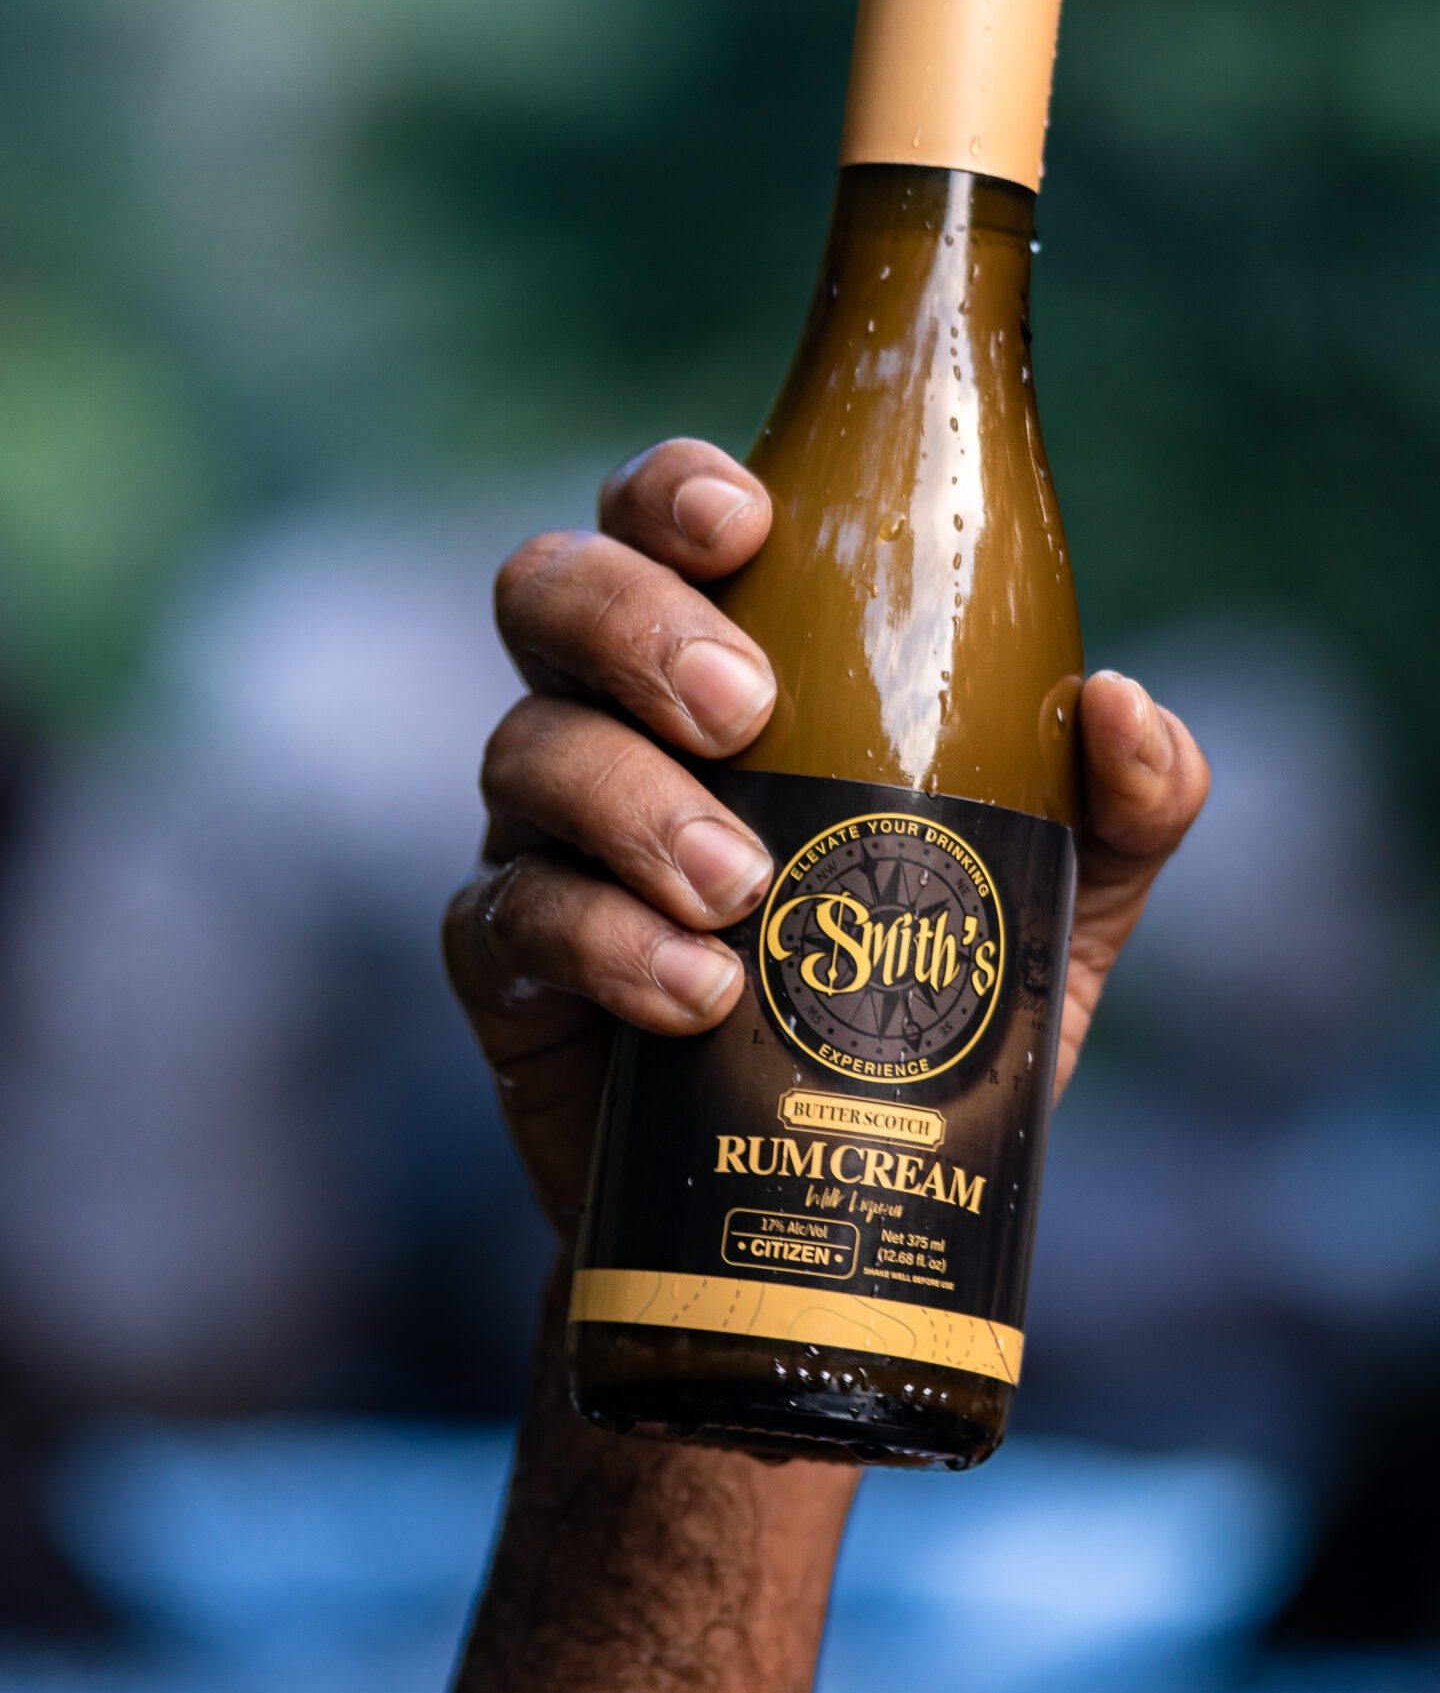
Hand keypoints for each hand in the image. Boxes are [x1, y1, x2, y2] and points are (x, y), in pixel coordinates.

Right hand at [446, 439, 1209, 1239]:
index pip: (656, 520)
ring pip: (525, 752)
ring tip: (742, 888)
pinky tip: (696, 992)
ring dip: (630, 802)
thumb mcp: (1049, 909)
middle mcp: (614, 724)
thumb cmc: (927, 1018)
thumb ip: (1116, 807)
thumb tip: (1121, 706)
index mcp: (723, 662)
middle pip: (548, 593)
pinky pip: (506, 919)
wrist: (824, 1201)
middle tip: (745, 711)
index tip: (748, 524)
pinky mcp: (509, 973)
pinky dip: (600, 941)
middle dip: (633, 625)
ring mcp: (544, 842)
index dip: (673, 490)